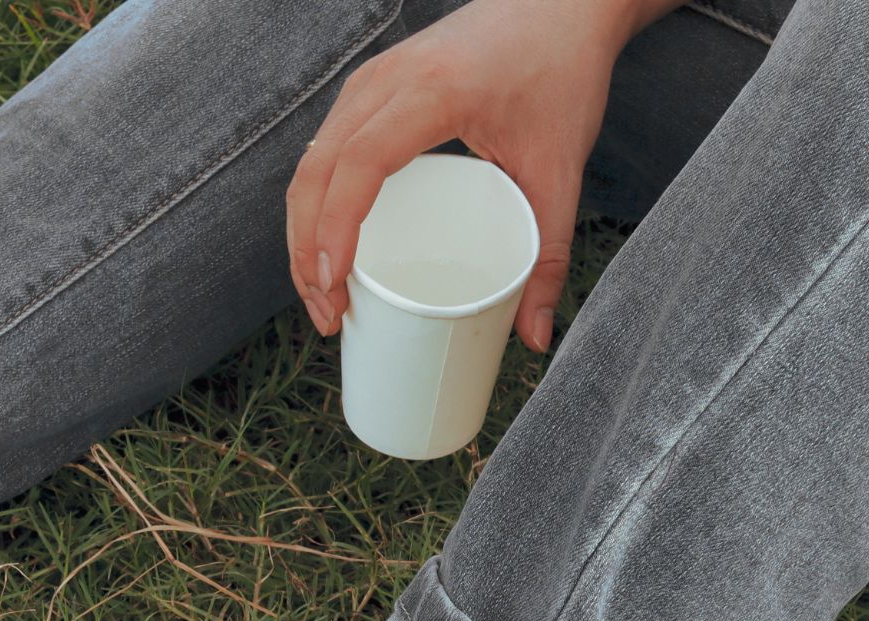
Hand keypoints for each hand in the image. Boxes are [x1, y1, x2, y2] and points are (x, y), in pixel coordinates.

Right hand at [286, 0, 676, 349]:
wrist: (564, 5)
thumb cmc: (562, 73)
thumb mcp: (560, 168)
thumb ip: (549, 254)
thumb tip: (535, 339)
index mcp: (433, 91)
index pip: (359, 164)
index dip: (334, 230)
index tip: (333, 288)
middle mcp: (387, 79)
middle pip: (316, 172)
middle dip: (308, 252)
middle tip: (329, 316)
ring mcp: (370, 79)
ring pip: (310, 162)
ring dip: (304, 232)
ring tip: (325, 294)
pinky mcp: (369, 87)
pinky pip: (323, 149)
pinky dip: (317, 203)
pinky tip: (329, 247)